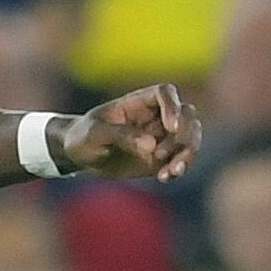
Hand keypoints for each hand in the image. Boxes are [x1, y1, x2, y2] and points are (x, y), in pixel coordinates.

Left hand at [62, 85, 202, 182]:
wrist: (80, 156)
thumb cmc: (84, 136)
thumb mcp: (96, 134)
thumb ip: (121, 135)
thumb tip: (151, 145)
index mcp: (139, 101)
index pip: (165, 93)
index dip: (173, 106)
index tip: (171, 126)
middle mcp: (157, 115)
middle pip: (187, 115)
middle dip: (184, 134)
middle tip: (160, 154)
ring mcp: (162, 136)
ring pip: (190, 138)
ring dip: (187, 154)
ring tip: (171, 171)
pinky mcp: (162, 157)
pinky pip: (180, 160)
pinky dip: (178, 169)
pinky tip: (165, 178)